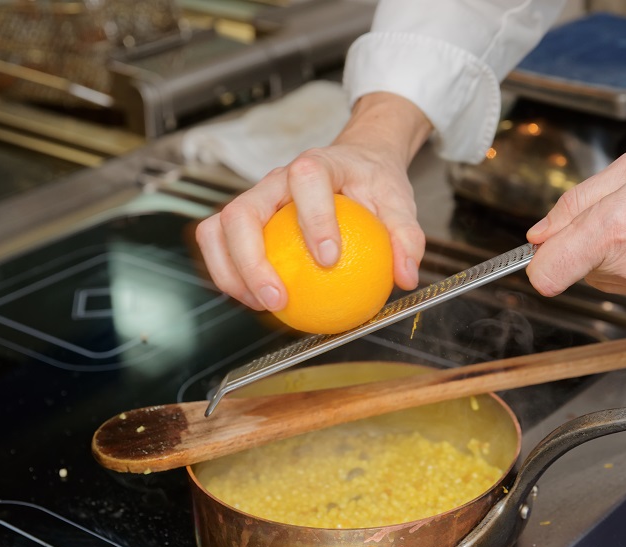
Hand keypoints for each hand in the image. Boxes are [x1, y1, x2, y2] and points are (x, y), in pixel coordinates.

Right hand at [195, 92, 432, 310]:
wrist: (355, 162)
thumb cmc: (372, 182)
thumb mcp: (398, 202)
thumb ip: (406, 236)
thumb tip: (406, 276)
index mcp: (317, 164)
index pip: (306, 179)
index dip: (313, 217)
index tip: (329, 259)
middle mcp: (275, 180)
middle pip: (242, 211)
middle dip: (252, 260)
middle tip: (278, 299)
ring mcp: (255, 199)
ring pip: (218, 230)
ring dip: (230, 272)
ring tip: (261, 305)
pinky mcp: (244, 220)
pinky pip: (221, 246)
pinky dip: (230, 276)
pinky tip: (258, 302)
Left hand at [524, 143, 625, 300]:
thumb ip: (575, 202)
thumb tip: (539, 234)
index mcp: (615, 226)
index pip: (545, 274)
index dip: (537, 261)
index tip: (544, 248)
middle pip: (569, 270)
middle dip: (580, 243)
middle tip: (617, 212)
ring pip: (596, 276)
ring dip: (606, 252)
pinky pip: (624, 282)